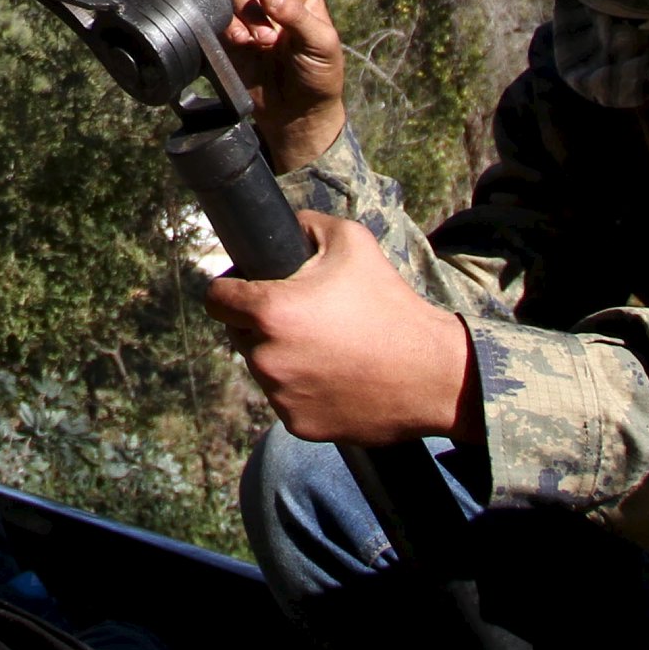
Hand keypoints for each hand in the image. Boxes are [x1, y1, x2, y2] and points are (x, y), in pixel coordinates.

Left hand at [203, 212, 478, 446]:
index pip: (215, 298)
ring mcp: (281, 396)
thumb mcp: (352, 242)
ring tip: (326, 348)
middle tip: (304, 318)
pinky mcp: (299, 425)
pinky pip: (287, 401)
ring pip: (264, 369)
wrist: (433, 374)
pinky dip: (302, 390)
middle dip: (261, 324)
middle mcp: (266, 357)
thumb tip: (284, 224)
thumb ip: (306, 225)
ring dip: (282, 358)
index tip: (247, 288)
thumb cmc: (391, 305)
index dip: (230, 288)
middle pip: (240, 334)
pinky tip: (335, 377)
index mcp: (270, 311)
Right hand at [220, 0, 346, 171]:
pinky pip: (221, 20)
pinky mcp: (229, 35)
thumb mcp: (322, 44)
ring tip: (262, 41)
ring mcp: (249, 14)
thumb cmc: (320, 76)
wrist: (295, 117)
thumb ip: (295, 14)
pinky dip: (232, 31)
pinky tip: (245, 47)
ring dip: (246, 12)